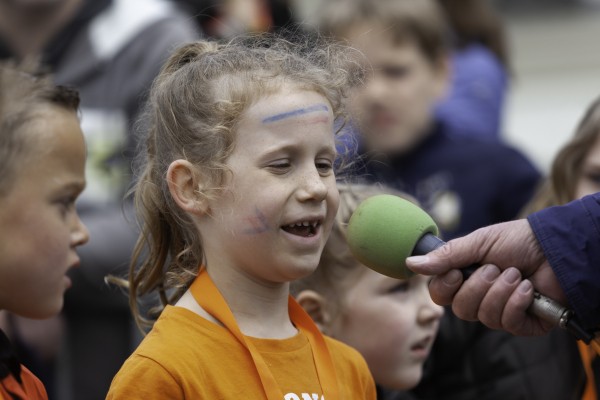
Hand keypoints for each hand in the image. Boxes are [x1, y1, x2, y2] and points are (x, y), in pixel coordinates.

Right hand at [406, 219, 566, 335]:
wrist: (557, 247)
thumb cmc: (518, 240)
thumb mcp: (478, 242)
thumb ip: (445, 256)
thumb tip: (409, 263)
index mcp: (466, 277)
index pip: (440, 295)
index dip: (445, 287)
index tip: (457, 271)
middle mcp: (481, 297)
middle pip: (460, 310)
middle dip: (478, 287)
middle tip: (495, 268)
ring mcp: (501, 311)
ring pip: (483, 316)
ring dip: (501, 291)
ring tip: (516, 274)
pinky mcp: (522, 323)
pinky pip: (506, 322)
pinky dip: (516, 302)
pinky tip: (527, 288)